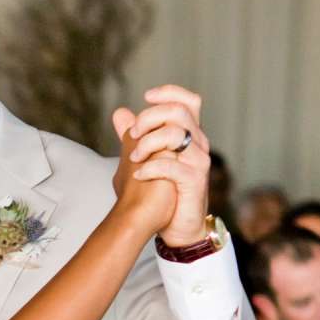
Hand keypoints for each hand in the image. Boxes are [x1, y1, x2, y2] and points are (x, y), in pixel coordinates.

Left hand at [112, 85, 210, 247]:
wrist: (179, 227)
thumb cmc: (165, 192)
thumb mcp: (147, 158)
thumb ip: (135, 135)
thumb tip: (120, 113)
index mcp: (190, 134)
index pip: (188, 101)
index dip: (169, 92)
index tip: (146, 97)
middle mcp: (198, 143)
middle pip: (178, 111)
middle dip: (150, 117)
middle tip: (132, 133)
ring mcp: (199, 161)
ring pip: (175, 134)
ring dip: (147, 142)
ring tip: (133, 158)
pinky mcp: (195, 180)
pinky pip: (171, 166)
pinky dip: (149, 168)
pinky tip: (138, 175)